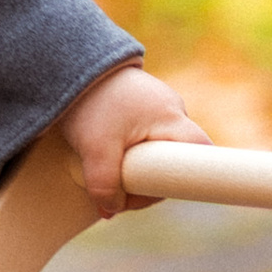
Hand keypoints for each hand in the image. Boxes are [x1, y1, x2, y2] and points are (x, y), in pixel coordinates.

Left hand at [58, 61, 212, 217]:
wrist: (70, 61)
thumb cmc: (90, 101)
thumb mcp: (94, 149)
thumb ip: (104, 185)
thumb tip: (111, 210)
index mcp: (172, 120)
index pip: (201, 159)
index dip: (182, 184)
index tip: (150, 193)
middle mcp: (173, 110)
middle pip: (176, 160)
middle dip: (148, 181)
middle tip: (119, 189)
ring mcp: (159, 105)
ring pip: (159, 149)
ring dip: (136, 164)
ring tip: (107, 166)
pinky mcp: (142, 103)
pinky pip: (146, 135)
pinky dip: (129, 148)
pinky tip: (107, 151)